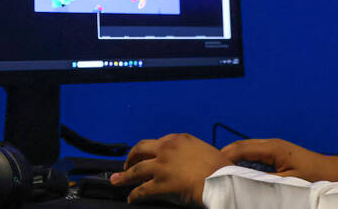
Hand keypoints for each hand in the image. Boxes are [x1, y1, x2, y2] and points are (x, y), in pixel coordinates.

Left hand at [111, 133, 232, 205]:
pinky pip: (141, 190)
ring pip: (136, 170)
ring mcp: (162, 166)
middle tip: (126, 164)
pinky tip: (131, 198)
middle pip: (141, 149)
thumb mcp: (206, 152)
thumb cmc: (221, 170)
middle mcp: (167, 148)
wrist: (221, 181)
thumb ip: (193, 153)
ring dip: (124, 176)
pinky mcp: (159, 183)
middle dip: (131, 157)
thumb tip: (188, 161)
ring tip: (115, 180)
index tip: (146, 155)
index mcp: (179, 139)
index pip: (158, 142)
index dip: (150, 150)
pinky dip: (134, 195)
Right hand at [220, 138, 337, 181]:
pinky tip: (235, 169)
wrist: (329, 172)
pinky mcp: (275, 152)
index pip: (240, 149)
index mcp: (272, 148)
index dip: (223, 157)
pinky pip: (253, 153)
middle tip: (208, 167)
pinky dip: (241, 159)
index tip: (210, 167)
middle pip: (240, 146)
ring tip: (217, 169)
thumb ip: (264, 182)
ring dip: (231, 157)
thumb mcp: (286, 182)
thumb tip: (243, 184)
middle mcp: (270, 143)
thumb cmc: (311, 177)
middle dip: (223, 155)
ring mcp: (272, 146)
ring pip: (245, 148)